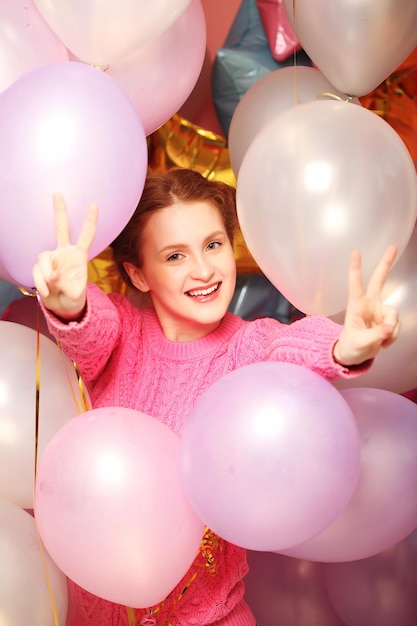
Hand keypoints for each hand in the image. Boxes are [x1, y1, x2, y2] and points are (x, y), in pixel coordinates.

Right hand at [32, 193, 97, 320]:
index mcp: (79, 255)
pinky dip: (41, 283)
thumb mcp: (77, 294)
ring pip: (43, 257)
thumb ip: (67, 284)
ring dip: (46, 274)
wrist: (62, 307)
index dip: (90, 221)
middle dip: (60, 211)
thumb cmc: (74, 298)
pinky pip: (37, 272)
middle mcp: (65, 252)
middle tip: (58, 194)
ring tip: (53, 287)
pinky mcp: (40, 268)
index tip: (94, 204)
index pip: (86, 235)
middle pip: (62, 228)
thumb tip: (53, 275)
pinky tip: (47, 292)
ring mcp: (51, 259)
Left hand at [333, 245, 399, 366]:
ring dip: (391, 330)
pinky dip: (393, 336)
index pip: (355, 284)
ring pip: (394, 314)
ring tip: (381, 341)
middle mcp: (369, 304)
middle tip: (393, 246)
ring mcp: (380, 311)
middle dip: (386, 263)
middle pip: (379, 280)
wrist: (356, 355)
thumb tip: (390, 329)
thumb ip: (376, 335)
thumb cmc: (351, 346)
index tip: (355, 251)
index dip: (355, 268)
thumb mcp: (360, 342)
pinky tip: (383, 342)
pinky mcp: (388, 320)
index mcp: (356, 306)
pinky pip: (397, 326)